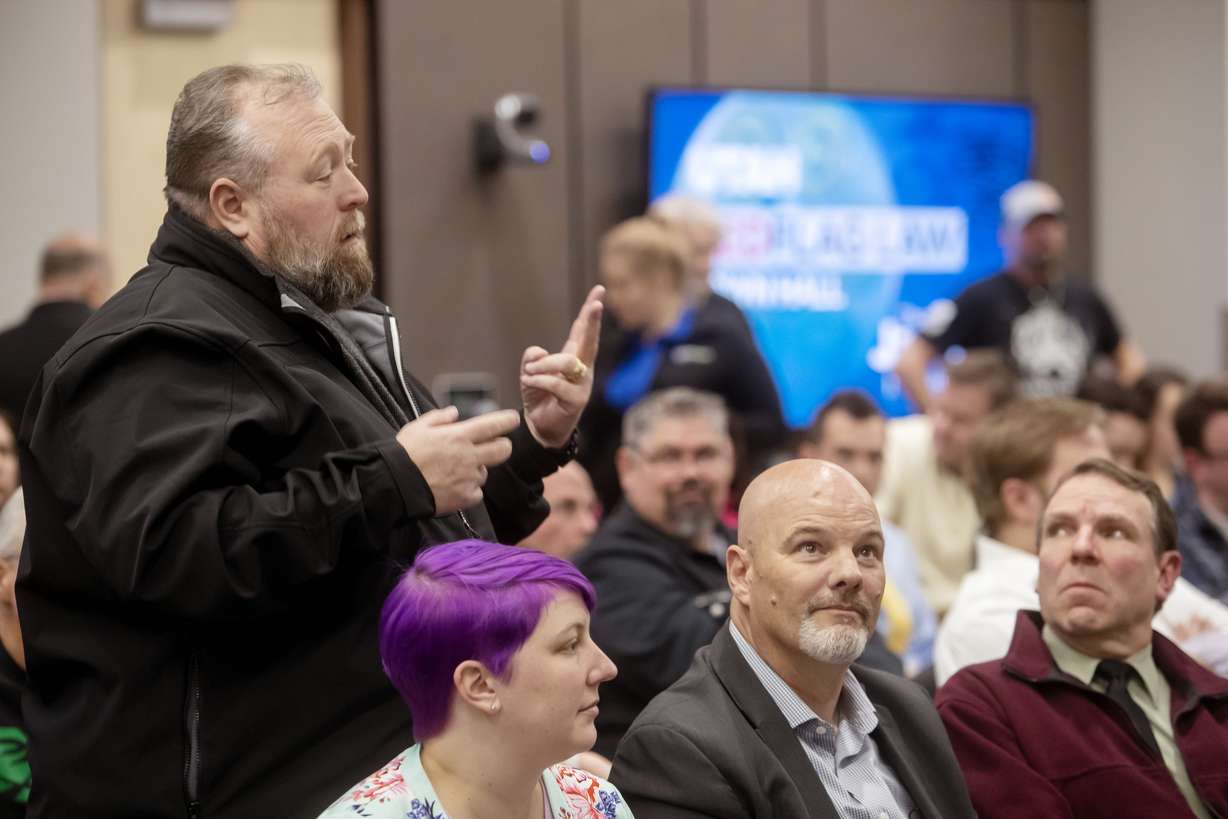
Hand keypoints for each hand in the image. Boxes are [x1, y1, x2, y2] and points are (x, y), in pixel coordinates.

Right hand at [395, 406, 519, 513]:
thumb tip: (454, 412)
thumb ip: (439, 418)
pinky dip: (468, 490)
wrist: (394, 485)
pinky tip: (452, 487)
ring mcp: (468, 478)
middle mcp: (468, 456)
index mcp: (458, 436)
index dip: (507, 421)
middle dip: (503, 446)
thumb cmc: (404, 454)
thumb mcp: (418, 427)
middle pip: (503, 450)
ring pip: (485, 472)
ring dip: (476, 470)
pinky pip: (476, 492)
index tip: (513, 419)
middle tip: (495, 446)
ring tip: (454, 471)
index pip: (494, 425)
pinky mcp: (465, 497)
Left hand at [520, 285, 603, 448]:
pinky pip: (557, 383)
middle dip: (592, 321)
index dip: (589, 312)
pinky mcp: (576, 399)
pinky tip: (528, 381)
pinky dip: (539, 380)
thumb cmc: (539, 397)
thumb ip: (532, 359)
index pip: (582, 331)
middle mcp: (583, 368)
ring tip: (528, 373)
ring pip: (567, 362)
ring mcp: (582, 384)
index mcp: (574, 357)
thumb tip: (538, 352)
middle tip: (596, 304)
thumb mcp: (530, 373)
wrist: (541, 428)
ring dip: (544, 365)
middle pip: (589, 341)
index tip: (599, 290)